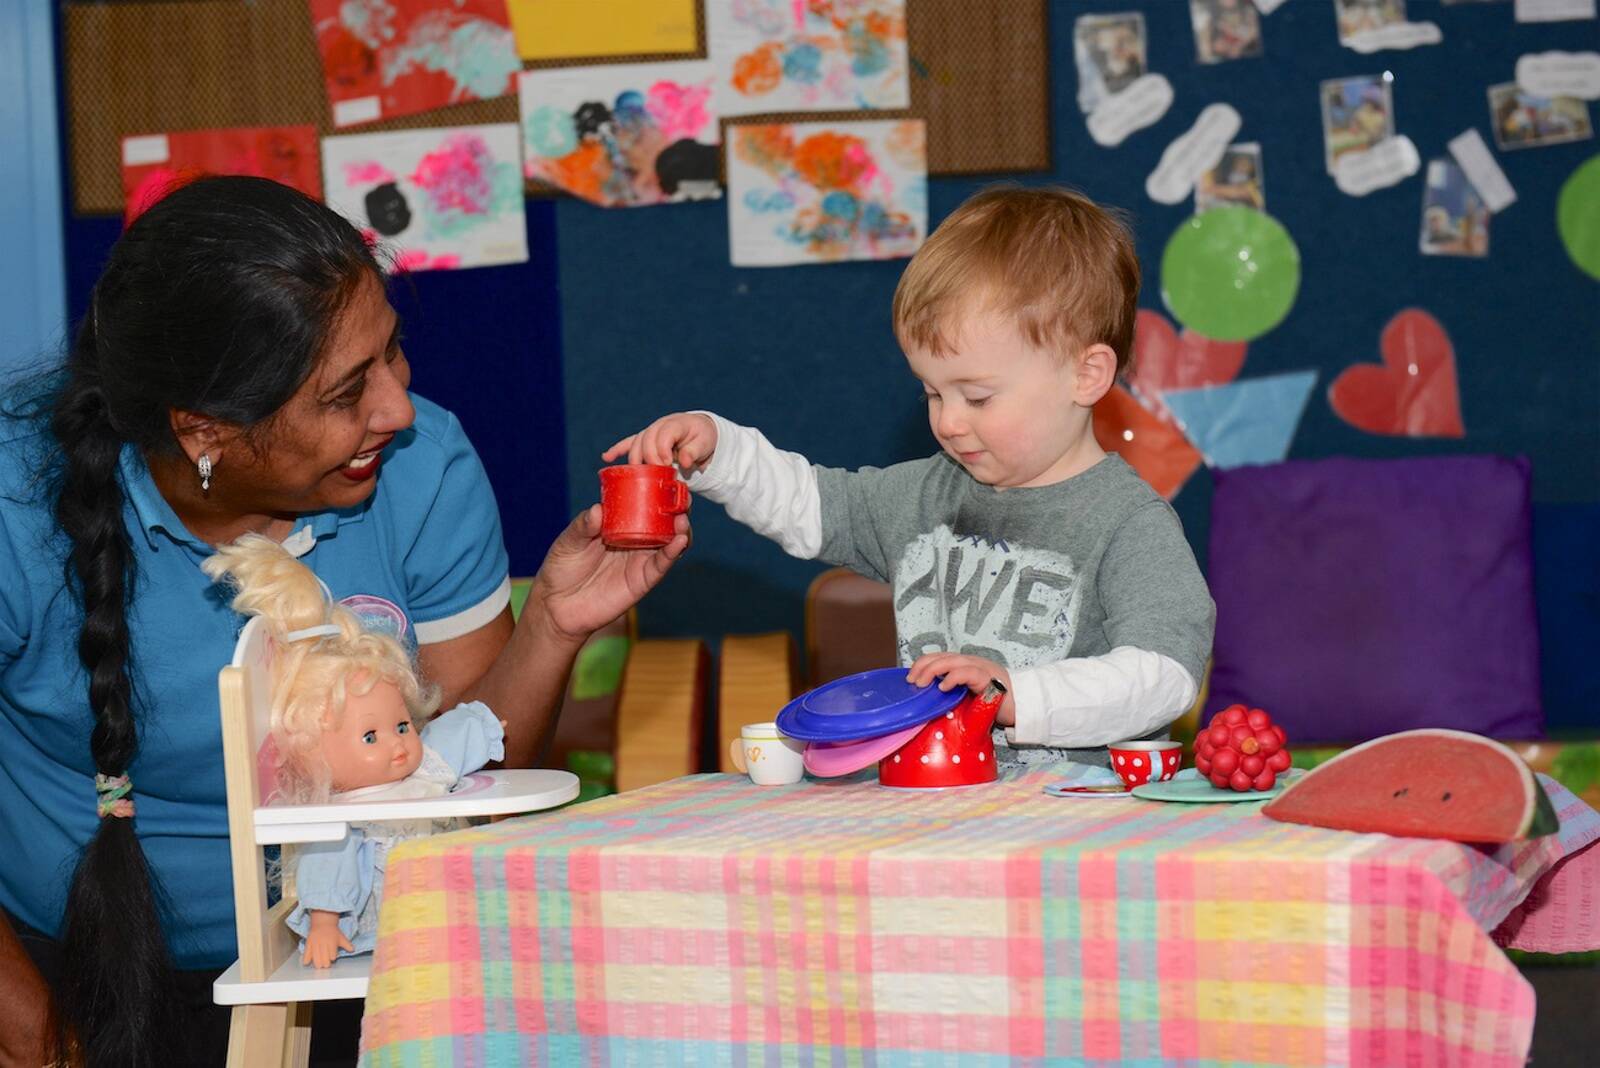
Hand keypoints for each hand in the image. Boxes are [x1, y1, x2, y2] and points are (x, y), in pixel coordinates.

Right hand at [302, 911, 352, 968]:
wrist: (323, 923)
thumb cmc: (333, 932)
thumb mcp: (341, 937)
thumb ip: (347, 945)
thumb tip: (353, 950)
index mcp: (332, 942)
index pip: (332, 953)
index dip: (332, 957)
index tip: (333, 958)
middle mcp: (323, 942)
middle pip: (323, 956)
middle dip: (325, 962)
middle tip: (325, 965)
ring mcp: (315, 943)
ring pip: (315, 955)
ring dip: (317, 962)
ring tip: (319, 966)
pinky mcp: (308, 943)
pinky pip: (307, 951)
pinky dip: (306, 957)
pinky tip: (306, 963)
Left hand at [533, 504, 688, 641]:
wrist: (557, 605)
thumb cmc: (561, 568)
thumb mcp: (568, 541)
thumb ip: (582, 526)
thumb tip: (598, 510)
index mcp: (618, 524)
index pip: (641, 504)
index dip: (656, 491)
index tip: (666, 477)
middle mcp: (634, 539)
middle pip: (662, 521)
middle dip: (676, 508)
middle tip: (682, 497)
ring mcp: (640, 559)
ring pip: (669, 541)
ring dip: (680, 529)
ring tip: (681, 518)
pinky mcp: (643, 580)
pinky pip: (662, 564)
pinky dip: (674, 551)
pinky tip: (679, 540)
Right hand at [602, 413, 718, 473]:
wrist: (700, 433)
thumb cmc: (703, 439)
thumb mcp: (705, 443)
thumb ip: (695, 451)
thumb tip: (684, 462)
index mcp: (676, 424)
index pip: (664, 433)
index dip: (663, 449)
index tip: (668, 464)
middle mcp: (660, 425)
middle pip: (647, 439)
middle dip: (649, 457)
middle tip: (657, 473)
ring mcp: (650, 431)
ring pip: (636, 443)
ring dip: (635, 459)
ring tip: (637, 473)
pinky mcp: (644, 439)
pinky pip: (628, 443)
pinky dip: (617, 449)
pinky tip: (606, 458)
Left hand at [906, 653, 1016, 725]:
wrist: (1022, 706)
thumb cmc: (993, 703)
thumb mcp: (966, 697)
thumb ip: (952, 695)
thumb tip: (928, 703)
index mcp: (964, 665)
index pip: (938, 657)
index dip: (921, 664)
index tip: (909, 678)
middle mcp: (970, 662)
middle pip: (940, 656)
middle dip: (922, 666)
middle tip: (912, 682)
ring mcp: (980, 668)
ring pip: (951, 661)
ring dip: (933, 670)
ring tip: (922, 684)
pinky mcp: (989, 678)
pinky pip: (968, 672)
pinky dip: (953, 678)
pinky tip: (943, 688)